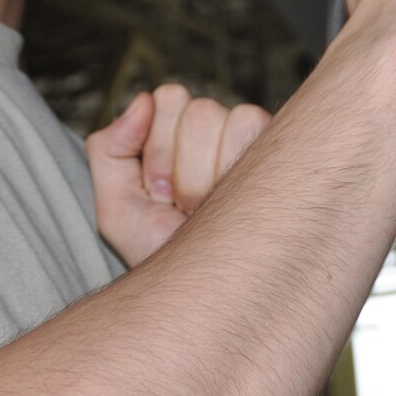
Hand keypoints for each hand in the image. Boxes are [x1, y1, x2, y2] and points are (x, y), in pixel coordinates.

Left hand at [85, 84, 271, 267]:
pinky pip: (250, 128)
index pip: (171, 98)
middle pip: (198, 109)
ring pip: (223, 117)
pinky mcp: (286, 155)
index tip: (159, 193)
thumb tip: (142, 100)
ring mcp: (257, 144)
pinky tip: (235, 208)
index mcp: (185, 140)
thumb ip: (109, 151)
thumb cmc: (168, 258)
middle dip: (181, 165)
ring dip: (204, 175)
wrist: (206, 298)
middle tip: (183, 207)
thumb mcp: (118, 212)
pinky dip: (230, 172)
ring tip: (208, 211)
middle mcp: (224, 137)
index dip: (158, 148)